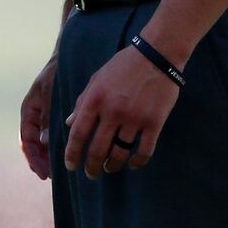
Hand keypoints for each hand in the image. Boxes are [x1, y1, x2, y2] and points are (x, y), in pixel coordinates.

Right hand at [18, 54, 56, 180]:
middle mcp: (36, 117)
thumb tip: (43, 141)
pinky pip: (55, 135)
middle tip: (52, 176)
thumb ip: (47, 115)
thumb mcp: (50, 91)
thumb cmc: (57, 71)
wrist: (68, 56)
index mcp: (29, 111)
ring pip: (45, 143)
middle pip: (35, 146)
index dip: (33, 159)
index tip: (43, 173)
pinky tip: (69, 155)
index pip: (27, 141)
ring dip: (50, 157)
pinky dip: (59, 146)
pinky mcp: (58, 116)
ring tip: (60, 171)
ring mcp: (46, 117)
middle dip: (42, 162)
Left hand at [63, 40, 184, 176]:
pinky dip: (137, 162)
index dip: (72, 154)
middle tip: (91, 173)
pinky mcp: (154, 122)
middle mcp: (113, 111)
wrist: (158, 54)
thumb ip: (83, 101)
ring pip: (119, 153)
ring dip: (112, 166)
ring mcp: (135, 118)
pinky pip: (144, 151)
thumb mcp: (97, 79)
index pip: (78, 134)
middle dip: (92, 166)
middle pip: (98, 149)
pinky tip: (132, 164)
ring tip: (110, 168)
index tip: (71, 166)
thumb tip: (69, 124)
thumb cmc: (125, 65)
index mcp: (95, 99)